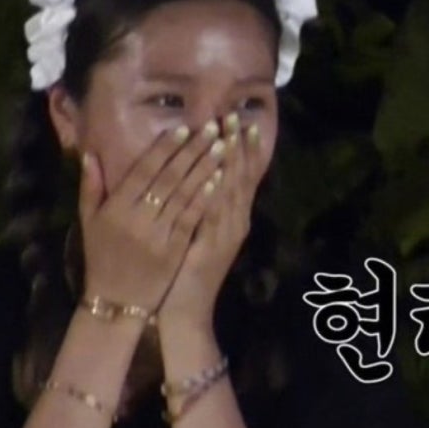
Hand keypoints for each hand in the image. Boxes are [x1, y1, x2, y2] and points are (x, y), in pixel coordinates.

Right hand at [79, 122, 226, 310]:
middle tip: (212, 128)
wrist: (116, 302)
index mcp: (116, 208)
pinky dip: (205, 198)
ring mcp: (158, 235)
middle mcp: (137, 218)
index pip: (144, 171)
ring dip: (204, 169)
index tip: (183, 127)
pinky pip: (192, 219)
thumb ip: (91, 187)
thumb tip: (90, 153)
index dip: (164, 148)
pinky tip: (219, 180)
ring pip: (184, 195)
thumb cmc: (101, 257)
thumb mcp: (89, 222)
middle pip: (169, 178)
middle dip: (191, 151)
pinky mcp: (175, 250)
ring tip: (221, 147)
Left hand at [157, 114, 267, 327]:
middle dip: (239, 146)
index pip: (241, 176)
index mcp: (232, 217)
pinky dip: (218, 194)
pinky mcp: (213, 247)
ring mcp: (227, 234)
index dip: (243, 148)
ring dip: (232, 161)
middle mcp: (236, 222)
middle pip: (242, 177)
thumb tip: (202, 173)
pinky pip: (216, 215)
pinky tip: (217, 174)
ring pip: (233, 190)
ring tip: (231, 134)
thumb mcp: (197, 231)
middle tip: (237, 117)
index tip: (239, 120)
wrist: (186, 310)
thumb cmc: (185, 270)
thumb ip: (201, 203)